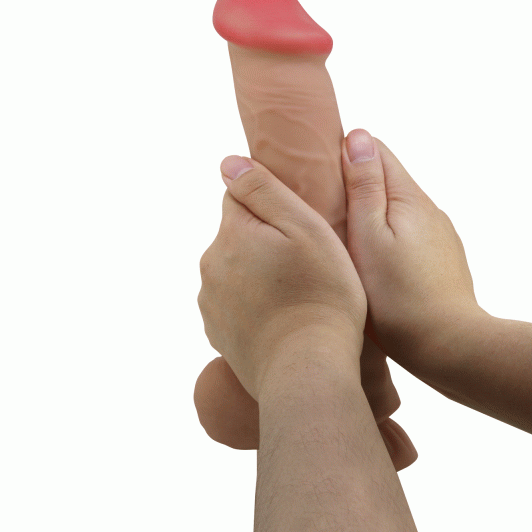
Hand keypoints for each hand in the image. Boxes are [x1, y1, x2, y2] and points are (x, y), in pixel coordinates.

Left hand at [198, 154, 367, 400]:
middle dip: (264, 240)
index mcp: (231, 233)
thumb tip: (228, 162)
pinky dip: (254, 305)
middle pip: (238, 236)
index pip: (239, 197)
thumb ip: (262, 189)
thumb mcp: (304, 228)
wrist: (308, 369)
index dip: (270, 206)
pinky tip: (281, 316)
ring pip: (237, 270)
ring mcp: (211, 302)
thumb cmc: (320, 294)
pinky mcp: (218, 332)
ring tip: (295, 293)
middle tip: (303, 263)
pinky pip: (236, 304)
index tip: (295, 224)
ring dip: (258, 274)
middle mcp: (212, 265)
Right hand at [341, 128, 481, 376]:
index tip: (317, 166)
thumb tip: (358, 137)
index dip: (346, 151)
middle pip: (388, 179)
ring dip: (372, 212)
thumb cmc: (397, 296)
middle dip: (356, 183)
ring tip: (342, 234)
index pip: (378, 151)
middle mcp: (429, 210)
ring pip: (397, 210)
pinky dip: (388, 236)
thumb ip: (364, 186)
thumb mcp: (369, 236)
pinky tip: (372, 259)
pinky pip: (408, 235)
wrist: (447, 345)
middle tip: (321, 203)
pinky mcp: (440, 259)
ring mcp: (438, 236)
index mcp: (409, 198)